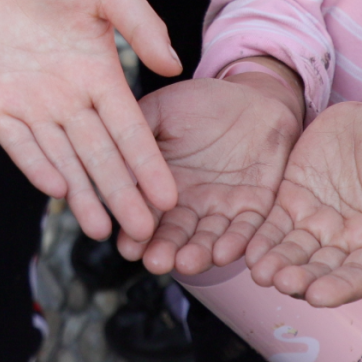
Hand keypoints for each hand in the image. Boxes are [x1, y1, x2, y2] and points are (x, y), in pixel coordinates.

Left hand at [0, 0, 181, 242]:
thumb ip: (140, 23)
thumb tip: (173, 65)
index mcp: (100, 76)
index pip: (130, 130)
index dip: (148, 165)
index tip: (169, 198)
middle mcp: (69, 99)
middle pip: (100, 156)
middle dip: (121, 194)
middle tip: (142, 233)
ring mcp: (32, 105)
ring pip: (62, 159)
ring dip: (82, 194)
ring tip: (101, 229)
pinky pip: (18, 142)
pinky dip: (36, 165)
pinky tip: (57, 190)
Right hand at [119, 59, 304, 275]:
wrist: (253, 97)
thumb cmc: (201, 102)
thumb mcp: (162, 111)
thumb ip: (136, 133)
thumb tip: (106, 155)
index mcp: (159, 185)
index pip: (143, 213)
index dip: (134, 231)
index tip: (127, 245)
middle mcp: (188, 205)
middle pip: (173, 236)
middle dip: (164, 251)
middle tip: (155, 263)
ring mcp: (221, 209)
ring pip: (207, 241)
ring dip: (197, 255)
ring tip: (186, 263)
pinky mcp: (255, 208)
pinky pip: (247, 230)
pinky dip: (237, 243)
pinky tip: (224, 253)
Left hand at [247, 100, 361, 306]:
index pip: (358, 277)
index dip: (339, 289)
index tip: (318, 297)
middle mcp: (343, 242)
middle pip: (318, 269)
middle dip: (299, 278)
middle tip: (279, 282)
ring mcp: (314, 222)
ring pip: (291, 251)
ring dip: (275, 263)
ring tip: (259, 271)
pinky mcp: (291, 200)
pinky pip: (273, 224)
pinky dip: (260, 238)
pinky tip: (247, 248)